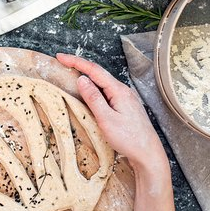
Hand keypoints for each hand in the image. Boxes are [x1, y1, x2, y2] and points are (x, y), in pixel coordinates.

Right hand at [56, 53, 168, 174]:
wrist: (148, 154)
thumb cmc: (129, 139)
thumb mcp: (106, 119)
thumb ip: (93, 98)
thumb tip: (82, 79)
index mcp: (118, 90)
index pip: (94, 70)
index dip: (76, 62)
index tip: (60, 57)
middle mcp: (123, 90)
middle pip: (99, 73)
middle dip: (80, 66)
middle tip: (62, 63)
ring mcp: (125, 98)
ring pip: (102, 83)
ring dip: (87, 77)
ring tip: (71, 75)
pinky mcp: (124, 106)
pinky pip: (106, 92)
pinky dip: (94, 88)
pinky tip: (88, 92)